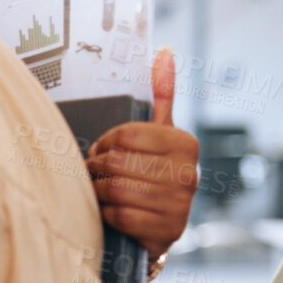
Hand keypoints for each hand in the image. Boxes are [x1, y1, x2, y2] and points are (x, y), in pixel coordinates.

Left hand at [87, 47, 199, 258]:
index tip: (102, 149)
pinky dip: (107, 215)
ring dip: (98, 192)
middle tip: (94, 172)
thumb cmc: (155, 172)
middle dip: (96, 168)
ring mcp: (179, 204)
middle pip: (117, 163)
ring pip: (116, 189)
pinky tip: (111, 211)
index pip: (127, 135)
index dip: (104, 142)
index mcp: (186, 143)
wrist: (163, 224)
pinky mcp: (166, 231)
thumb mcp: (160, 134)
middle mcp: (188, 173)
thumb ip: (162, 94)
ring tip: (99, 190)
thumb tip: (165, 50)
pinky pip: (120, 216)